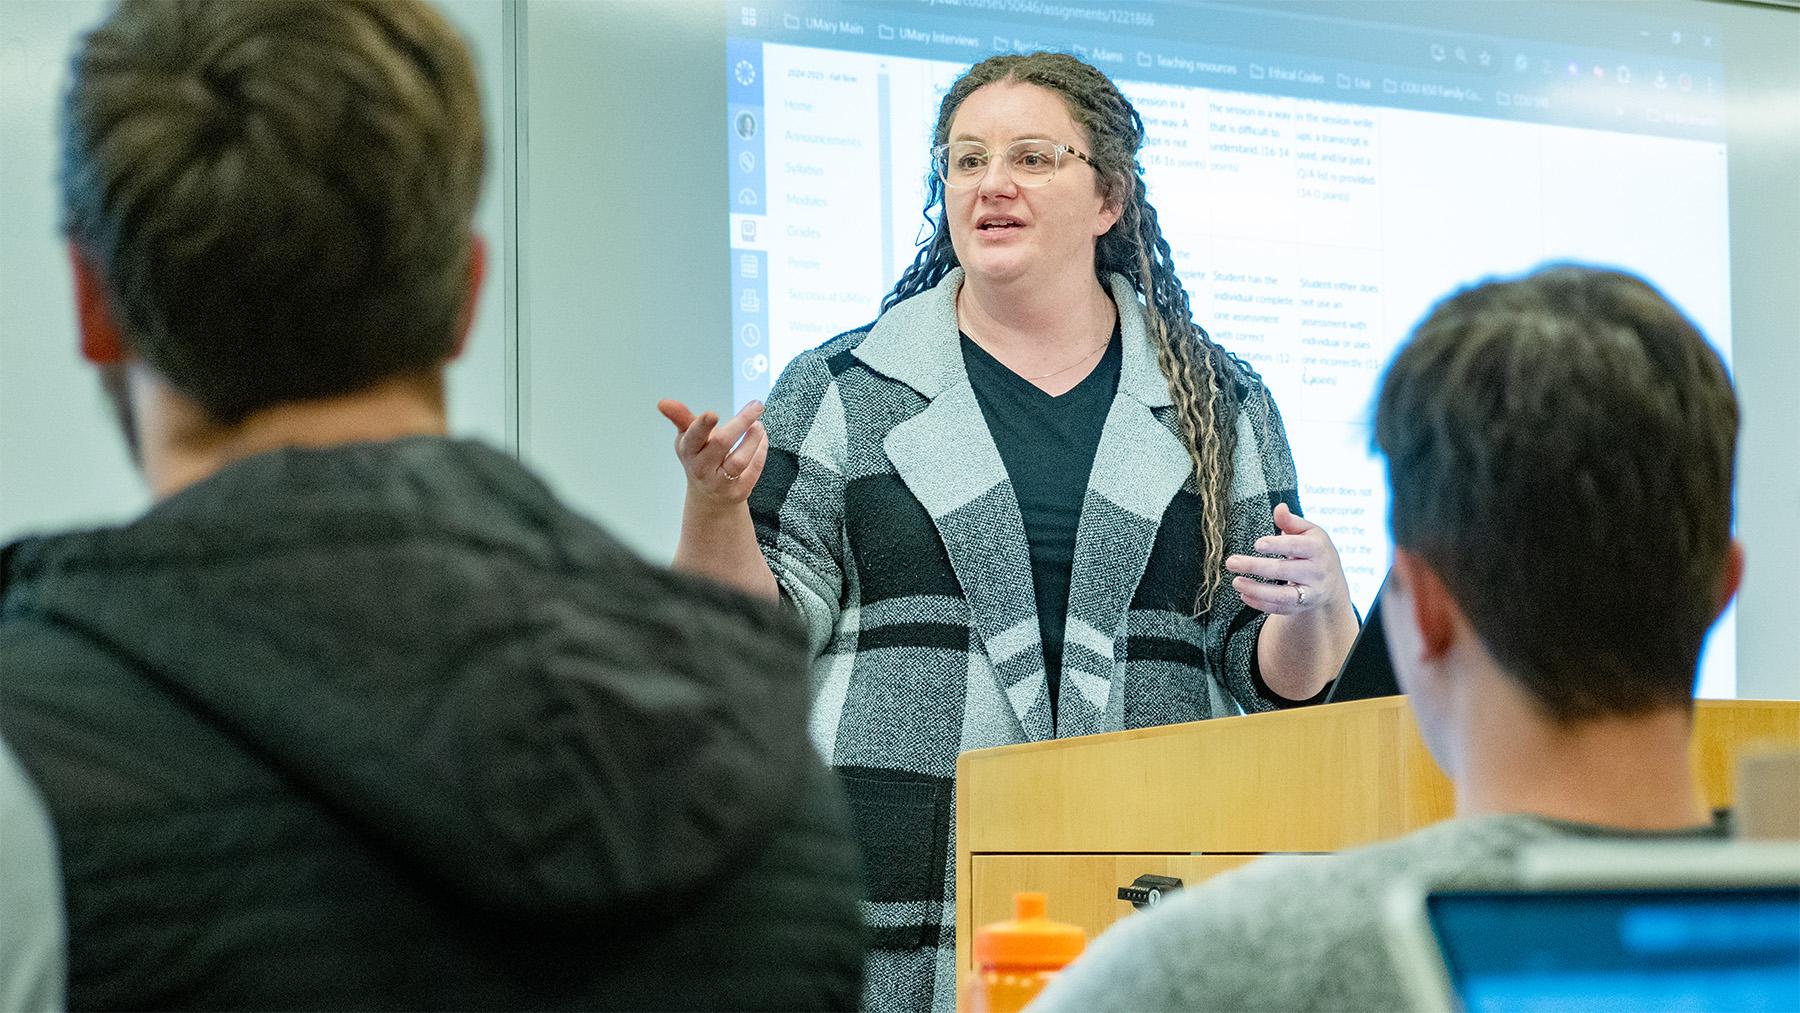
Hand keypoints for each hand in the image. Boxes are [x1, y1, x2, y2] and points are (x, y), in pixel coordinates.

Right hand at [657, 399, 767, 504]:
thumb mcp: (688, 438)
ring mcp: (720, 483)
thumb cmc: (700, 459)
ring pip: (740, 460)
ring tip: (759, 425)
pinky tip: (762, 438)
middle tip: (756, 406)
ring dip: (753, 439)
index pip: (693, 438)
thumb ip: (681, 418)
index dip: (702, 426)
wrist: (709, 497)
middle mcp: (702, 469)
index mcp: (689, 451)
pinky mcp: (738, 491)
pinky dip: (761, 451)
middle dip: (741, 422)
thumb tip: (663, 402)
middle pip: (722, 444)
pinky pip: (753, 470)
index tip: (712, 413)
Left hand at [1225, 503, 1348, 616]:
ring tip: (1236, 581)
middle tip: (1231, 562)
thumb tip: (1279, 507)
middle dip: (1255, 567)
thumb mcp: (1308, 532)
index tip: (1256, 544)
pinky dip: (1261, 604)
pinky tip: (1244, 595)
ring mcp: (1310, 592)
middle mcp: (1317, 572)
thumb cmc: (1313, 550)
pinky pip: (1280, 609)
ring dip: (1256, 590)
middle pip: (1284, 570)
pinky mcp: (1301, 607)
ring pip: (1282, 595)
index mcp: (1318, 548)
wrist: (1331, 581)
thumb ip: (1291, 521)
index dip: (1277, 545)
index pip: (1297, 546)